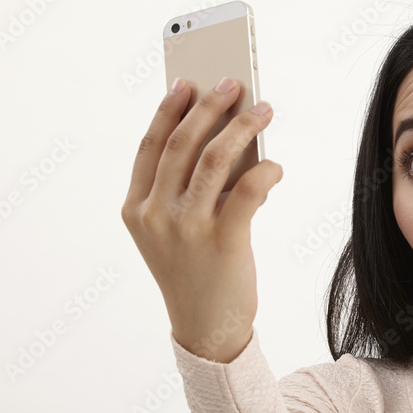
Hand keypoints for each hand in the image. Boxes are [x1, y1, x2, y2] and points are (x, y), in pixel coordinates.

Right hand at [121, 76, 282, 362]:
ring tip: (262, 110)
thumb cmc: (196, 271)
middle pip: (182, 144)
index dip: (168, 110)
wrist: (206, 329)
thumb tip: (227, 137)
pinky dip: (265, 170)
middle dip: (209, 107)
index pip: (150, 146)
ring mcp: (186, 228)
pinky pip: (247, 190)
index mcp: (135, 209)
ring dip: (241, 127)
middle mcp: (155, 215)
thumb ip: (189, 188)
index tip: (185, 83)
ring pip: (214, 159)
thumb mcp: (176, 230)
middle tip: (232, 83)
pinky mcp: (222, 240)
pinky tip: (277, 164)